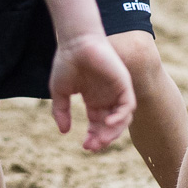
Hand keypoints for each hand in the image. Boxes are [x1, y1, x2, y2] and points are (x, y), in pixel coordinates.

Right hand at [49, 34, 134, 151]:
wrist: (75, 41)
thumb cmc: (66, 61)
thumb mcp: (59, 91)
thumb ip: (61, 111)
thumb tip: (64, 131)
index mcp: (93, 99)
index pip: (97, 124)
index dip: (93, 137)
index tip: (85, 146)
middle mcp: (107, 97)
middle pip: (110, 125)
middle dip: (103, 138)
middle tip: (92, 146)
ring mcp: (116, 91)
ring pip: (122, 119)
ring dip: (113, 132)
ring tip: (101, 139)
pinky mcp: (123, 83)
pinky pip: (128, 105)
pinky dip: (121, 116)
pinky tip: (109, 122)